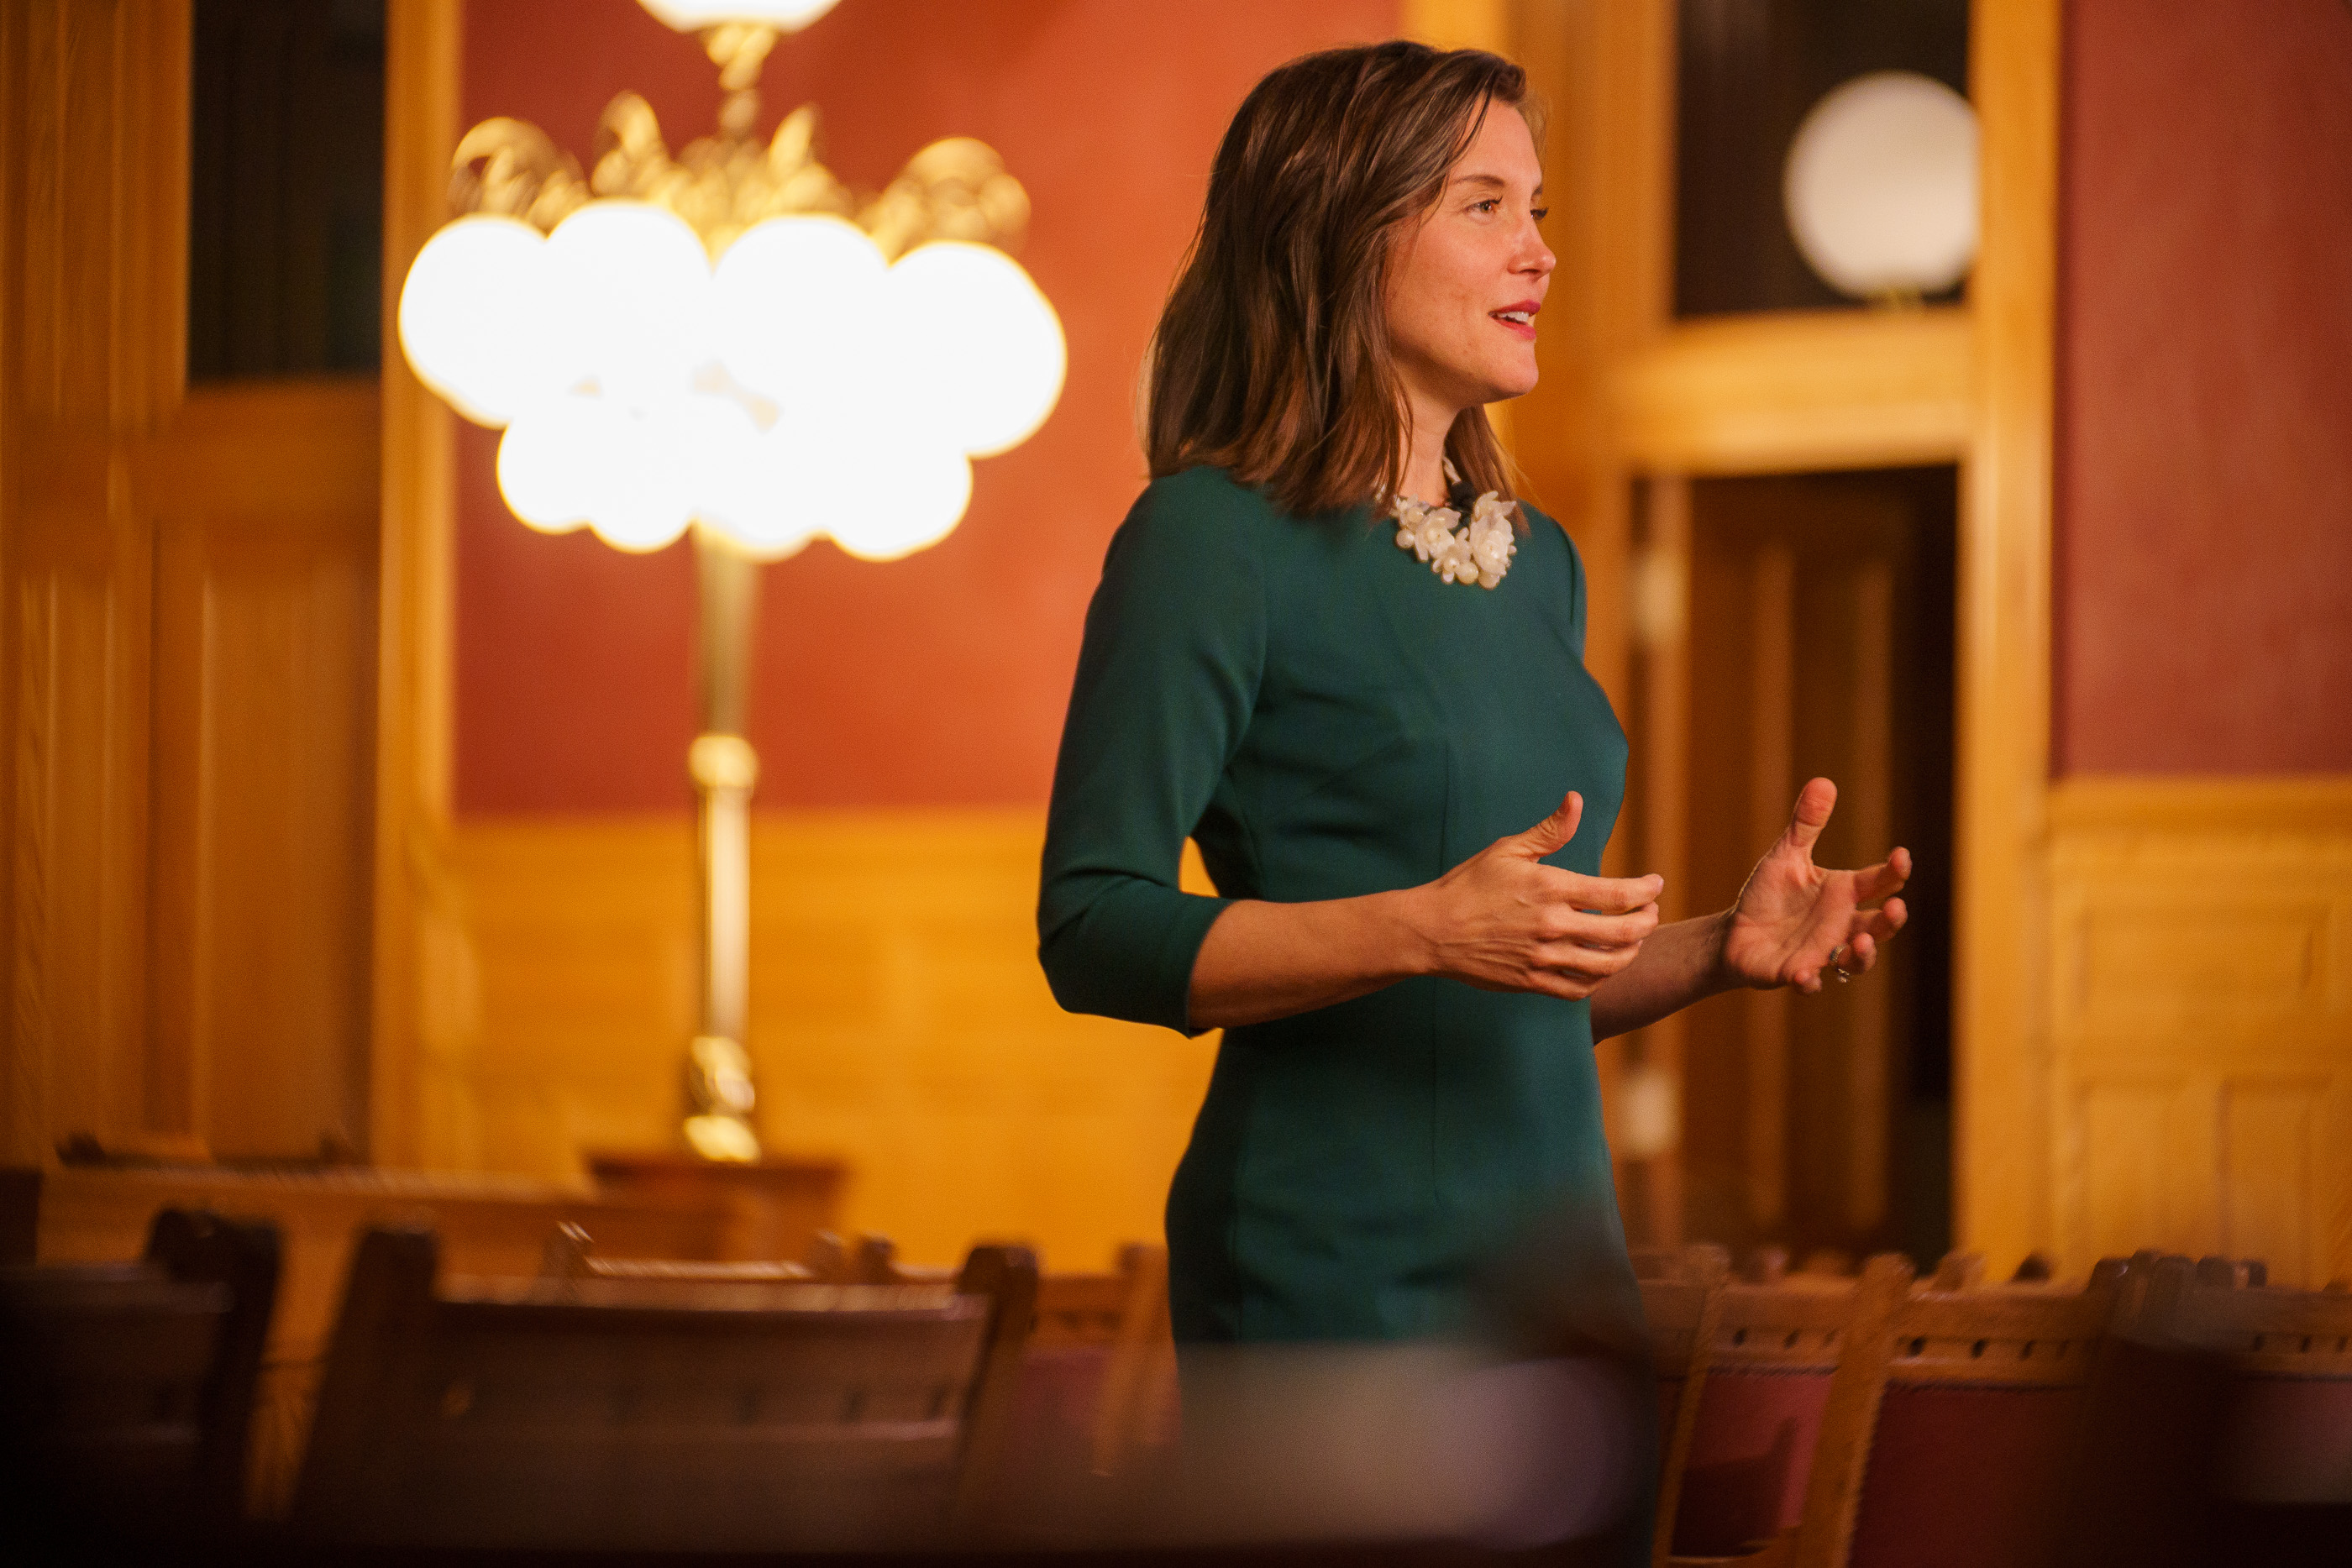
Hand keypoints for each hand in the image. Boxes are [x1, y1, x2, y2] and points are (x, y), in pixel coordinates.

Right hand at [1409, 792, 1663, 1000]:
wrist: (1433, 930)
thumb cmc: (1469, 885)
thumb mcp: (1508, 850)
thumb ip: (1549, 830)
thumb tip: (1576, 800)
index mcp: (1551, 888)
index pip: (1618, 893)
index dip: (1647, 890)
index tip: (1655, 885)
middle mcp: (1552, 925)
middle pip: (1623, 932)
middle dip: (1647, 922)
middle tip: (1652, 913)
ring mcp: (1543, 956)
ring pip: (1607, 964)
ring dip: (1630, 952)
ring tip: (1634, 941)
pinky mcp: (1532, 981)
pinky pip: (1579, 988)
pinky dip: (1600, 979)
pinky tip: (1603, 967)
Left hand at [1719, 777, 1909, 993]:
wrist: (1735, 933)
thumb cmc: (1769, 895)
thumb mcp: (1786, 855)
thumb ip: (1806, 824)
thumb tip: (1824, 781)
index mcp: (1844, 894)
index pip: (1880, 882)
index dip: (1894, 871)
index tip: (1901, 857)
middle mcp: (1842, 926)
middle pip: (1879, 926)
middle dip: (1890, 921)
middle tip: (1896, 909)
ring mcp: (1824, 952)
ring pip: (1856, 960)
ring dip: (1862, 955)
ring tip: (1860, 943)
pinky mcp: (1797, 973)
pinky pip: (1810, 981)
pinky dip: (1811, 980)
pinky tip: (1806, 974)